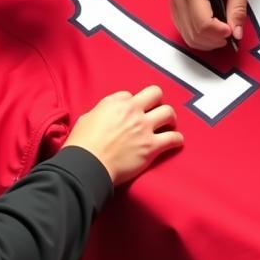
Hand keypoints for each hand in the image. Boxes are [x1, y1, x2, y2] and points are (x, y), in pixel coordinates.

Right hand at [65, 85, 183, 185]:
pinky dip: (177, 139)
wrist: (87, 166)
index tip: (130, 112)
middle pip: (155, 93)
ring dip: (170, 118)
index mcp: (116, 103)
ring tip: (169, 124)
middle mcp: (133, 111)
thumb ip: (103, 111)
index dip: (131, 104)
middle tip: (156, 110)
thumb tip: (109, 115)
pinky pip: (173, 138)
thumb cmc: (82, 145)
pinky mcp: (151, 147)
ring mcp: (144, 128)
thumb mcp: (88, 117)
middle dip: (156, 101)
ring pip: (168, 112)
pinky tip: (176, 141)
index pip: (131, 95)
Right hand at [170, 0, 249, 49]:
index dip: (219, 33)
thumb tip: (236, 33)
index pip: (203, 23)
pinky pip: (182, 26)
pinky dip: (197, 34)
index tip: (232, 31)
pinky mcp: (174, 1)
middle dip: (213, 40)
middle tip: (230, 33)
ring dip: (205, 40)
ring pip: (186, 33)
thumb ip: (237, 9)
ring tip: (222, 32)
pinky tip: (211, 28)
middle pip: (193, 32)